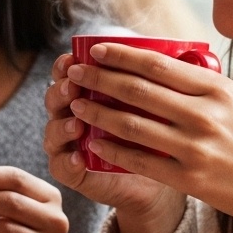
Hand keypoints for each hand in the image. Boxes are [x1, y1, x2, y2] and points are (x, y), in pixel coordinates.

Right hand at [43, 53, 183, 232]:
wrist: (160, 180)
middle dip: (61, 90)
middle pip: (55, 98)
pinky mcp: (74, 171)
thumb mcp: (159, 106)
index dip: (66, 65)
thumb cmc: (160, 135)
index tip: (76, 57)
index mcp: (87, 92)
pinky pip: (61, 166)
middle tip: (73, 85)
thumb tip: (179, 52)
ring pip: (53, 130)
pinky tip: (78, 157)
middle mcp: (73, 114)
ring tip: (76, 124)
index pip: (67, 73)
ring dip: (62, 125)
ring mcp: (70, 144)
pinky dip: (67, 161)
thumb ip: (155, 83)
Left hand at [63, 42, 232, 232]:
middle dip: (99, 79)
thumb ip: (206, 84)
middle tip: (75, 73)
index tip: (96, 50)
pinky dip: (113, 150)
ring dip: (97, 112)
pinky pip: (141, 160)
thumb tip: (169, 62)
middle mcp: (205, 115)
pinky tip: (94, 142)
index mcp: (217, 90)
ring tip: (75, 104)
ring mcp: (196, 147)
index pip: (158, 65)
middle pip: (137, 90)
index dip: (121, 55)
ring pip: (132, 124)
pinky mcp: (191, 178)